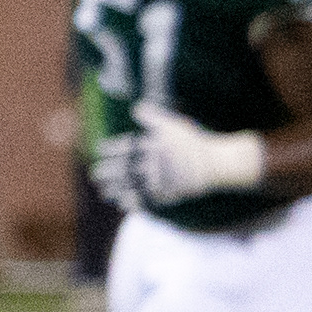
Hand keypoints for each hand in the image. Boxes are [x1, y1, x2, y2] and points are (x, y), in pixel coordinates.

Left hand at [91, 102, 265, 209]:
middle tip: (95, 175)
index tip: (100, 151)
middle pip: (125, 169)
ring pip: (132, 186)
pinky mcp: (169, 192)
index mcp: (153, 146)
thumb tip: (135, 107)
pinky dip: (134, 203)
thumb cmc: (195, 142)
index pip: (125, 147)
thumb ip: (153, 116)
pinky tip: (123, 205)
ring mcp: (161, 179)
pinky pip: (147, 200)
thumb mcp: (173, 124)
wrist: (217, 163)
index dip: (111, 149)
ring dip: (116, 190)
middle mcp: (153, 163)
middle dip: (108, 173)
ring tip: (104, 193)